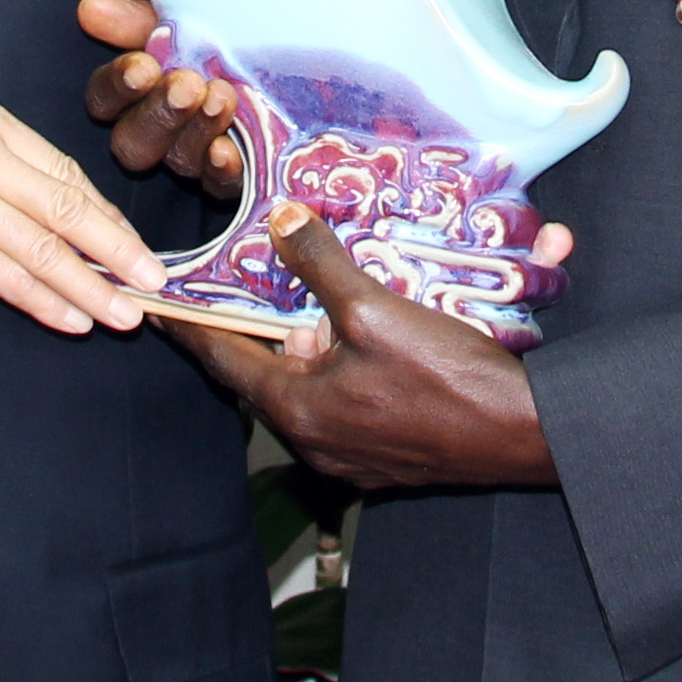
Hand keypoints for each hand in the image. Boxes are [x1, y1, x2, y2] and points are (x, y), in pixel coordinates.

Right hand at [0, 91, 160, 334]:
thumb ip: (10, 170)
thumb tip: (82, 221)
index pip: (62, 171)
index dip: (106, 215)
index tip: (135, 247)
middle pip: (64, 206)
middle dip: (116, 249)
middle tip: (153, 280)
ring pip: (43, 247)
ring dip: (89, 286)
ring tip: (123, 313)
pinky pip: (7, 276)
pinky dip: (44, 300)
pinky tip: (73, 318)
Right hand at [79, 0, 244, 191]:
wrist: (305, 52)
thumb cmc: (238, 30)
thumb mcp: (190, 15)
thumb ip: (138, 19)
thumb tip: (89, 9)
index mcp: (142, 89)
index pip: (106, 99)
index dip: (118, 86)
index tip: (143, 67)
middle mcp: (161, 128)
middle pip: (132, 141)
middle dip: (158, 112)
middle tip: (186, 86)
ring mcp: (196, 156)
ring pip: (176, 160)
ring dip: (194, 131)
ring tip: (221, 99)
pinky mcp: (235, 176)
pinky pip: (218, 186)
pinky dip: (220, 169)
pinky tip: (228, 150)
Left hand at [172, 209, 564, 490]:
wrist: (523, 434)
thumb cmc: (447, 377)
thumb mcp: (376, 308)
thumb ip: (323, 265)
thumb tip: (285, 221)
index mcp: (298, 409)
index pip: (224, 359)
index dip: (190, 327)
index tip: (158, 308)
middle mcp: (314, 443)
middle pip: (269, 377)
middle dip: (269, 332)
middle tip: (269, 287)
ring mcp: (351, 459)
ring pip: (312, 393)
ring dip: (315, 352)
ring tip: (335, 309)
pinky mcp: (385, 461)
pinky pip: (348, 410)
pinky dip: (347, 376)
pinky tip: (377, 346)